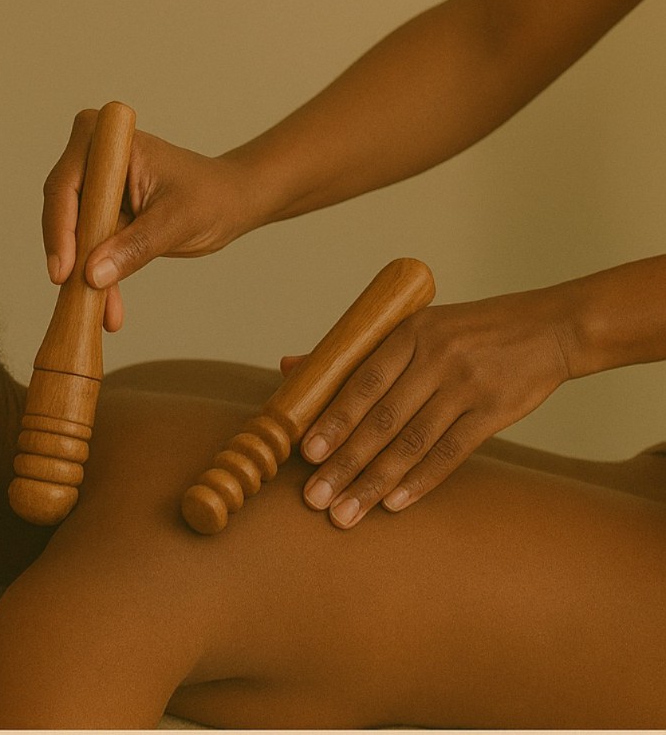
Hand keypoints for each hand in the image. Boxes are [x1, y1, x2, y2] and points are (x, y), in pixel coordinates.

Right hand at [43, 109, 254, 330]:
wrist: (230, 204)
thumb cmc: (210, 197)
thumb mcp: (174, 222)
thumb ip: (133, 247)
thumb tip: (92, 275)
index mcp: (106, 141)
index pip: (66, 187)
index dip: (60, 231)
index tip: (63, 272)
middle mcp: (92, 159)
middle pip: (62, 214)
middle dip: (71, 260)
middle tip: (76, 298)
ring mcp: (95, 188)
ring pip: (73, 239)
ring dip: (85, 279)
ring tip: (100, 314)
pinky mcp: (102, 215)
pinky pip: (89, 251)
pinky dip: (99, 281)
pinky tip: (109, 312)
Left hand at [287, 287, 572, 526]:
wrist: (551, 328)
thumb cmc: (469, 331)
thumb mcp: (416, 327)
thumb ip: (356, 351)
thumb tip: (290, 367)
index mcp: (410, 333)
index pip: (362, 383)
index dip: (333, 420)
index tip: (306, 453)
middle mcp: (436, 357)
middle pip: (381, 419)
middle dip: (344, 463)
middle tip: (315, 498)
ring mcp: (467, 385)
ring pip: (411, 443)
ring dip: (374, 484)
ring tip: (345, 514)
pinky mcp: (495, 411)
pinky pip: (451, 453)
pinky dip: (420, 481)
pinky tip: (394, 504)